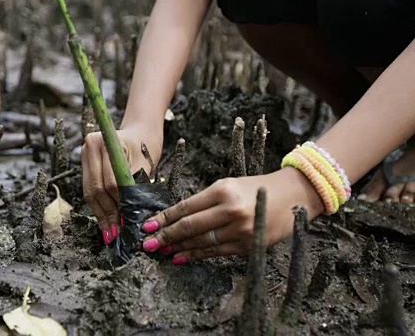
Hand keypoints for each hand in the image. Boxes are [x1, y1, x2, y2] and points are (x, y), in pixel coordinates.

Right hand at [82, 126, 162, 244]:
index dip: (119, 204)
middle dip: (108, 214)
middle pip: (96, 189)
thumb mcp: (144, 163)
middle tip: (116, 234)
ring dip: (101, 215)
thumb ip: (136, 186)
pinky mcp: (84, 166)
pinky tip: (105, 223)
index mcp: (105, 142)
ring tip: (110, 233)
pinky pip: (89, 191)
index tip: (126, 222)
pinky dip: (98, 208)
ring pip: (90, 193)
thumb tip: (131, 215)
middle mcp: (89, 146)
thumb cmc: (145, 146)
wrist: (140, 132)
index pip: (110, 182)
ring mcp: (84, 155)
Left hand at [140, 167, 324, 263]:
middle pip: (189, 227)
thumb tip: (176, 217)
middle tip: (148, 243)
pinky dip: (196, 255)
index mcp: (223, 190)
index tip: (147, 225)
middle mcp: (231, 210)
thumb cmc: (257, 187)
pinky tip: (181, 257)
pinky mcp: (248, 245)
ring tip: (161, 251)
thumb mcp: (229, 185)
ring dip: (178, 248)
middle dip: (165, 236)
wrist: (295, 195)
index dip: (164, 218)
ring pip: (201, 242)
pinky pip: (216, 252)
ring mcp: (240, 230)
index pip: (185, 207)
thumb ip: (204, 200)